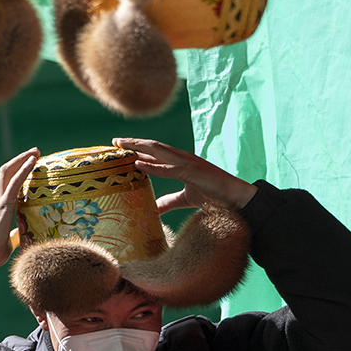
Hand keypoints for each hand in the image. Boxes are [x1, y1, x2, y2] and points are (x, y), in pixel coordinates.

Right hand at [0, 147, 39, 270]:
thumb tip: (21, 233)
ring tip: (36, 152)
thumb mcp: (9, 240)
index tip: (31, 164)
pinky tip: (33, 162)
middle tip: (36, 153)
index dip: (18, 171)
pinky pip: (15, 182)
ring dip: (23, 160)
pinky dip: (24, 170)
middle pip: (7, 171)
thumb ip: (14, 233)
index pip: (7, 182)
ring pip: (9, 172)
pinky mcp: (3, 204)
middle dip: (21, 160)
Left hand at [112, 138, 256, 212]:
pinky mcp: (192, 172)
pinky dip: (152, 166)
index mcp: (181, 162)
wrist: (235, 197)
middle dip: (134, 143)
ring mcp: (188, 163)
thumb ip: (169, 202)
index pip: (156, 152)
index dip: (138, 149)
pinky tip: (138, 164)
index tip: (121, 147)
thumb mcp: (185, 198)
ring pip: (158, 151)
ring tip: (122, 146)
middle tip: (115, 141)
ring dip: (138, 147)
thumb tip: (153, 209)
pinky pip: (169, 169)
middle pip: (153, 147)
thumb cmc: (213, 195)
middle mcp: (182, 158)